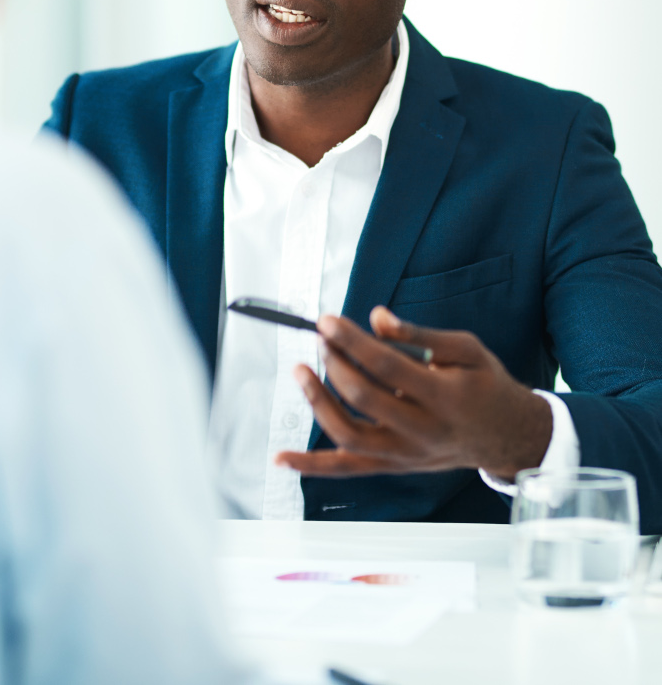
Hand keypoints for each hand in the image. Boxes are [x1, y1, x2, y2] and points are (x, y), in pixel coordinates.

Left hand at [275, 307, 552, 480]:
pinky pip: (345, 469)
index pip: (387, 366)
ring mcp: (405, 455)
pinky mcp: (392, 466)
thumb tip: (375, 317)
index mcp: (445, 397)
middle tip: (321, 338)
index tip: (327, 321)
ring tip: (301, 371)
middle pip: (364, 398)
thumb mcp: (466, 351)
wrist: (508, 437)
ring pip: (349, 436)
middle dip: (335, 364)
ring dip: (318, 402)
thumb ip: (419, 334)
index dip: (352, 341)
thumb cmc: (485, 386)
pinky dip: (310, 465)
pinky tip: (279, 457)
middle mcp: (423, 431)